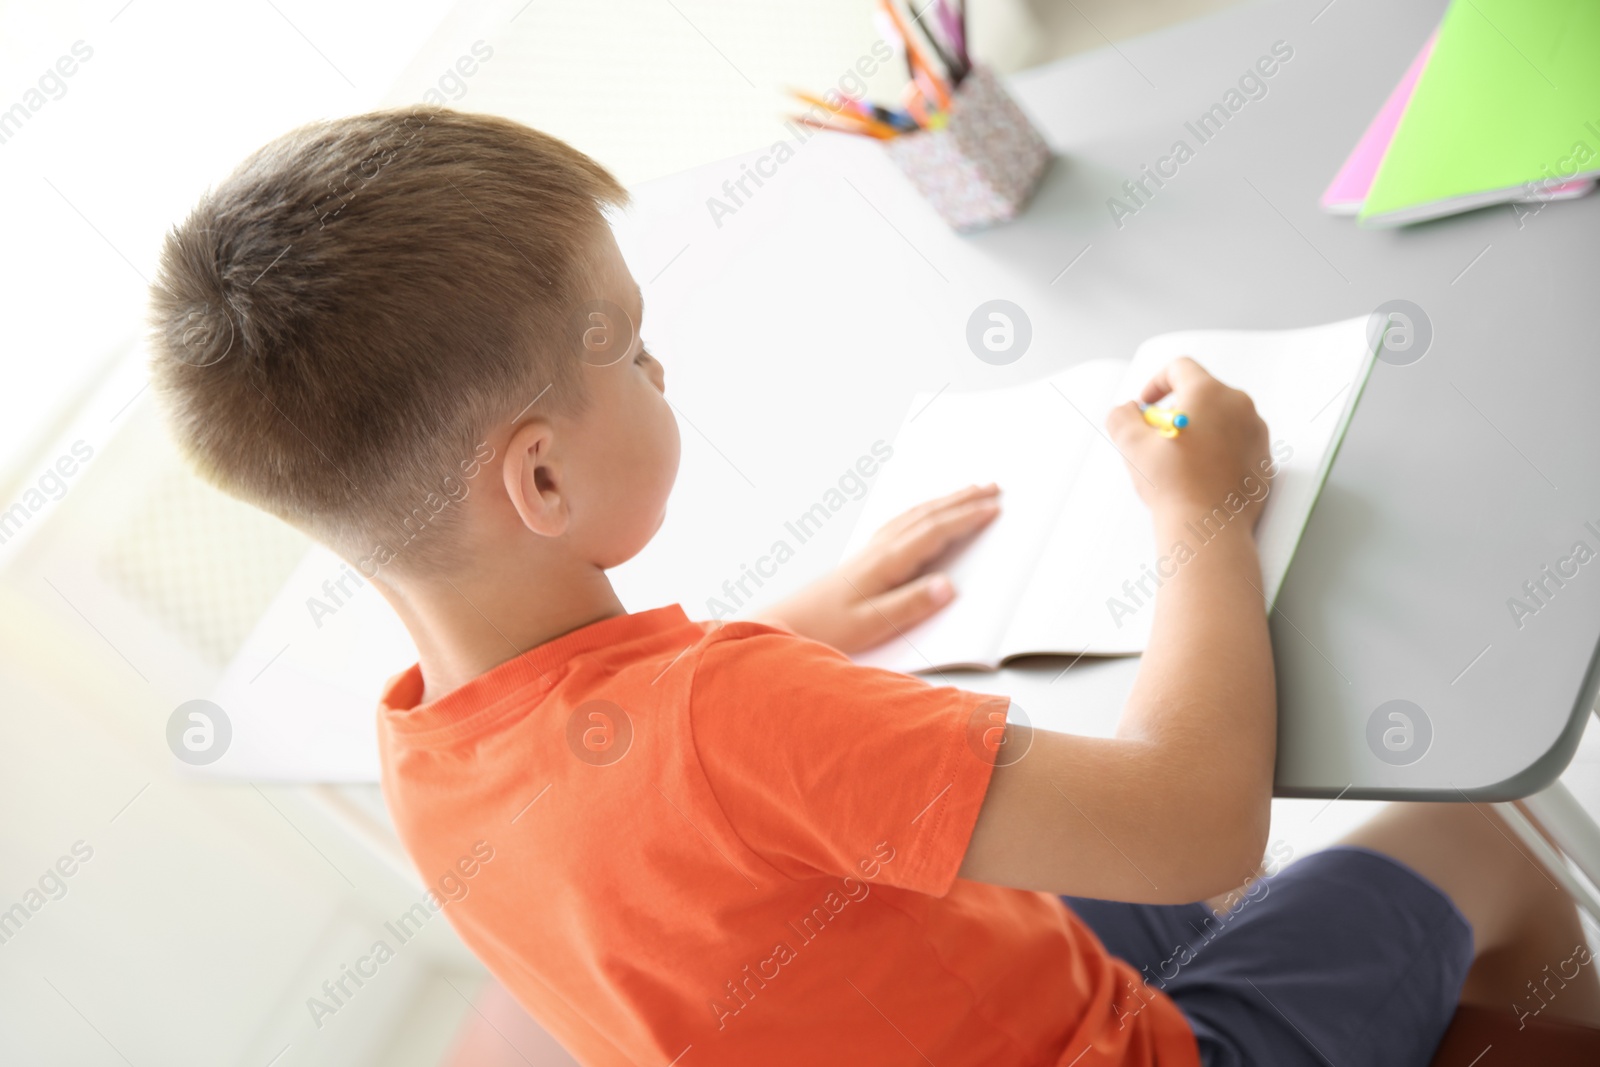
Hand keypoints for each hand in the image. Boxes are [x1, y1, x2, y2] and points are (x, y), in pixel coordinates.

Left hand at [751, 484, 1000, 654]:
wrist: (786, 625)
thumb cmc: (826, 628)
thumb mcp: (872, 624)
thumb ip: (911, 605)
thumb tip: (948, 586)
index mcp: (886, 563)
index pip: (935, 532)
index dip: (967, 519)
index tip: (995, 508)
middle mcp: (879, 549)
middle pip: (928, 516)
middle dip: (963, 500)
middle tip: (993, 487)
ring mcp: (870, 550)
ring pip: (914, 515)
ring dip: (944, 501)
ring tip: (968, 492)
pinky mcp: (864, 558)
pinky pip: (901, 523)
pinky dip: (922, 511)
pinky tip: (925, 513)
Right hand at [1106, 358, 1270, 528]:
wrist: (1207, 527)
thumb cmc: (1173, 485)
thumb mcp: (1131, 444)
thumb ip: (1123, 416)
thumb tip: (1128, 410)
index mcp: (1208, 392)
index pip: (1180, 368)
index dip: (1156, 382)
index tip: (1146, 405)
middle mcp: (1239, 405)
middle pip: (1202, 393)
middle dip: (1177, 409)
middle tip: (1157, 438)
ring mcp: (1256, 431)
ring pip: (1221, 418)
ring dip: (1198, 430)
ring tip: (1178, 460)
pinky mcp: (1264, 457)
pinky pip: (1237, 442)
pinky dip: (1217, 450)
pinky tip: (1199, 475)